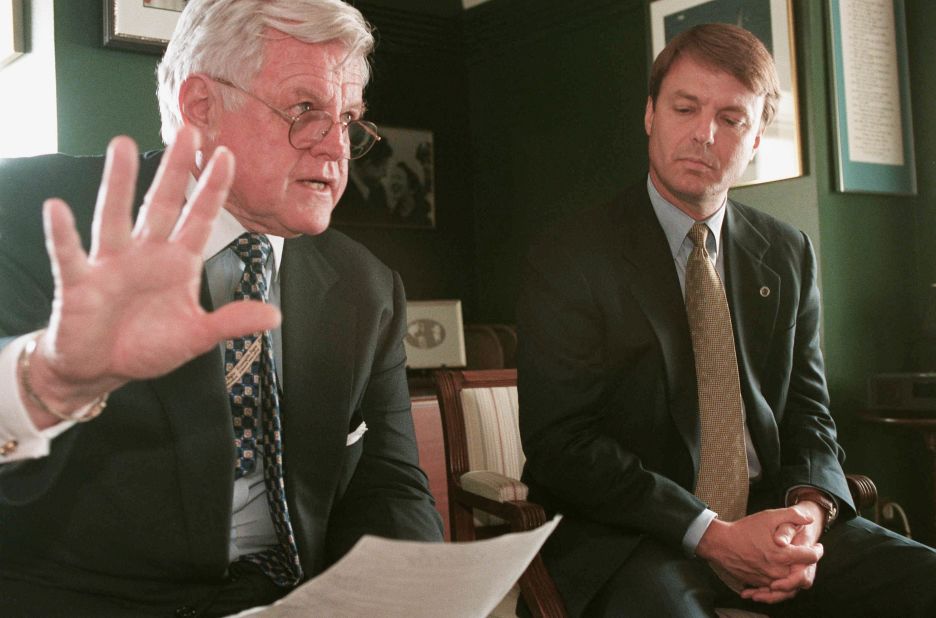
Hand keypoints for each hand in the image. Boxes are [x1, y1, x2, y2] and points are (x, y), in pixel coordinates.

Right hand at [23, 126, 280, 427]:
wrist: (101, 367)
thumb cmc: (147, 345)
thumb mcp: (196, 336)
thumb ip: (231, 322)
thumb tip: (274, 317)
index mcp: (177, 263)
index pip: (199, 218)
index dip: (212, 188)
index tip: (226, 155)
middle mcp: (145, 253)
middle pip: (161, 204)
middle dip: (175, 169)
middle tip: (188, 132)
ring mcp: (111, 263)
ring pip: (115, 216)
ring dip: (119, 183)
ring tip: (122, 146)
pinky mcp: (79, 282)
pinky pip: (69, 253)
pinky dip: (62, 233)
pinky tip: (58, 209)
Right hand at [740, 501, 824, 603]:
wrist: (721, 544)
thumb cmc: (745, 529)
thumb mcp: (768, 516)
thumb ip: (791, 515)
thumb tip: (809, 520)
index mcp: (783, 554)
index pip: (811, 557)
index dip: (818, 550)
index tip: (817, 546)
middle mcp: (778, 570)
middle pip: (804, 573)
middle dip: (808, 564)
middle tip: (807, 554)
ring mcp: (769, 579)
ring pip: (792, 583)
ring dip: (796, 574)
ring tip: (796, 563)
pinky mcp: (760, 583)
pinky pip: (777, 587)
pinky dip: (783, 581)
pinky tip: (780, 570)